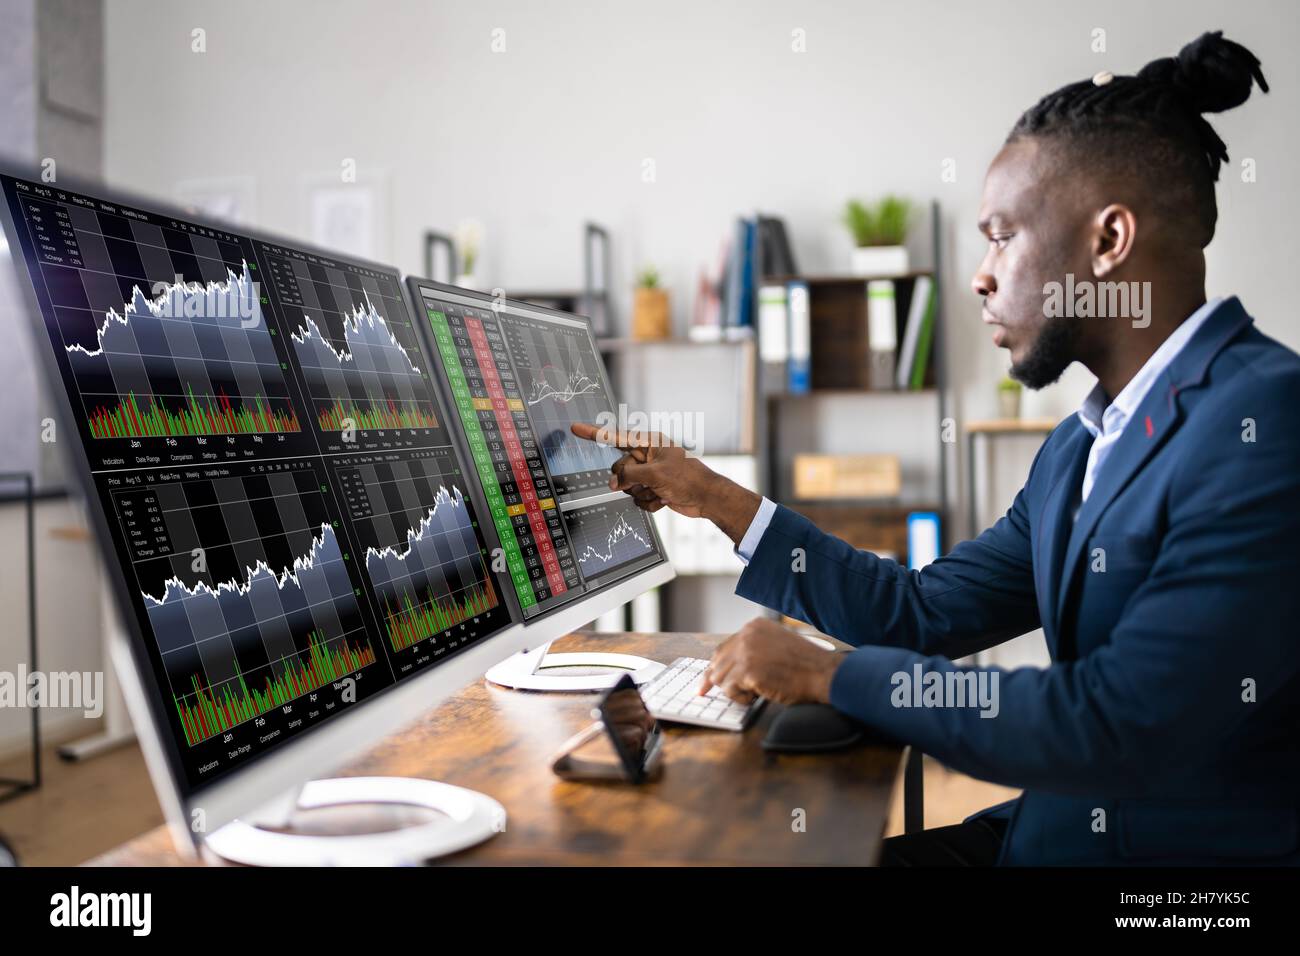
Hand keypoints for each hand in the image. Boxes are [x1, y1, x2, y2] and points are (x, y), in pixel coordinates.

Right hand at [569, 423, 760, 541]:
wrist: (706, 499)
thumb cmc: (687, 478)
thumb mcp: (654, 473)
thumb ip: (628, 475)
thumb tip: (613, 483)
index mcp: (648, 443)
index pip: (616, 436)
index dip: (594, 433)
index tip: (575, 428)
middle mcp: (647, 456)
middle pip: (619, 468)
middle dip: (629, 480)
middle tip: (646, 483)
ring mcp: (649, 474)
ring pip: (627, 486)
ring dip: (642, 493)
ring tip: (661, 491)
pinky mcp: (653, 489)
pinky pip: (638, 498)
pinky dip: (649, 502)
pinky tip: (664, 499)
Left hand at [700, 618, 842, 705]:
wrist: (822, 673)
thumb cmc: (804, 665)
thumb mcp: (776, 645)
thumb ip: (754, 649)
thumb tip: (729, 667)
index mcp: (754, 626)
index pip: (724, 647)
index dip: (715, 665)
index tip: (706, 679)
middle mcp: (747, 635)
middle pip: (718, 661)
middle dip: (713, 680)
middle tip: (704, 692)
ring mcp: (747, 652)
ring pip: (720, 677)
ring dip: (733, 690)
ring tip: (751, 694)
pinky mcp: (748, 671)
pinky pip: (730, 690)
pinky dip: (740, 698)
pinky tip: (755, 697)